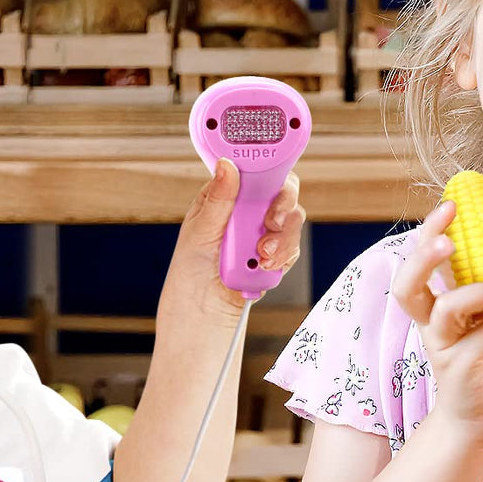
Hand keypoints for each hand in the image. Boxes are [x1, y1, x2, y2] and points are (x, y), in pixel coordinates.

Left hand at [160, 158, 304, 322]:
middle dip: (281, 208)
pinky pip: (292, 249)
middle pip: (282, 192)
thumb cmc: (190, 274)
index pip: (255, 172)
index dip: (269, 171)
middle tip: (270, 224)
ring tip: (261, 257)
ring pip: (291, 221)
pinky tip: (263, 268)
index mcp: (225, 198)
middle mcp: (247, 212)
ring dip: (281, 239)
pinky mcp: (275, 256)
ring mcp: (263, 234)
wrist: (203, 315)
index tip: (271, 184)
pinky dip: (282, 259)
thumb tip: (227, 166)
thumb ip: (218, 201)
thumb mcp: (198, 233)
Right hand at [391, 199, 482, 446]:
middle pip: (407, 286)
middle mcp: (433, 326)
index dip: (428, 235)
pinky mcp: (460, 369)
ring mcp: (443, 348)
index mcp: (438, 310)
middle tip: (449, 238)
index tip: (450, 206)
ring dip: (480, 292)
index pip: (420, 266)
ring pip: (446, 309)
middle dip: (425, 256)